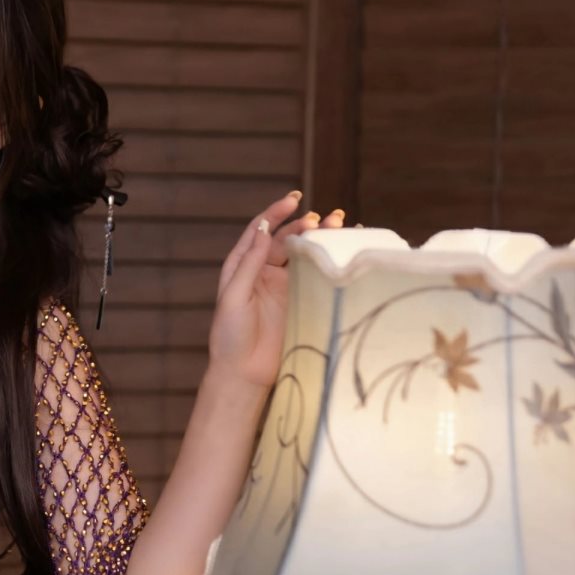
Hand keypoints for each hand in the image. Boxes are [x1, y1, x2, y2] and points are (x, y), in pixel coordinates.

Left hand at [207, 191, 348, 390]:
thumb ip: (250, 264)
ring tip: (340, 225)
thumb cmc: (230, 336)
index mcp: (243, 266)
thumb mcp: (233, 297)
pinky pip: (315, 276)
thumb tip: (263, 230)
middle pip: (285, 240)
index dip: (275, 214)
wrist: (244, 373)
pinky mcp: (300, 302)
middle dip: (304, 225)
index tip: (293, 201)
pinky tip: (344, 250)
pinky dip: (329, 262)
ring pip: (304, 255)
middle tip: (324, 219)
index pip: (259, 231)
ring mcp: (284, 286)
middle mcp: (264, 272)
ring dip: (320, 239)